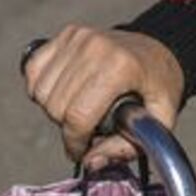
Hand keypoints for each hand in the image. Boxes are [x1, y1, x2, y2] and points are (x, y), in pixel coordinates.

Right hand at [23, 26, 184, 172]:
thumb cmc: (159, 83)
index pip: (78, 116)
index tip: (84, 149)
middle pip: (57, 107)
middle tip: (87, 126)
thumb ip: (127, 146)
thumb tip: (90, 162)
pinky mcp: (68, 34)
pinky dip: (42, 87)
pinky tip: (65, 90)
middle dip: (68, 127)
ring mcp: (80, 37)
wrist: (160, 48)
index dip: (77, 142)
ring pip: (42, 91)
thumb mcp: (161, 118)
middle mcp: (96, 47)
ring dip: (55, 108)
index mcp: (120, 67)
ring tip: (79, 107)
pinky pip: (34, 69)